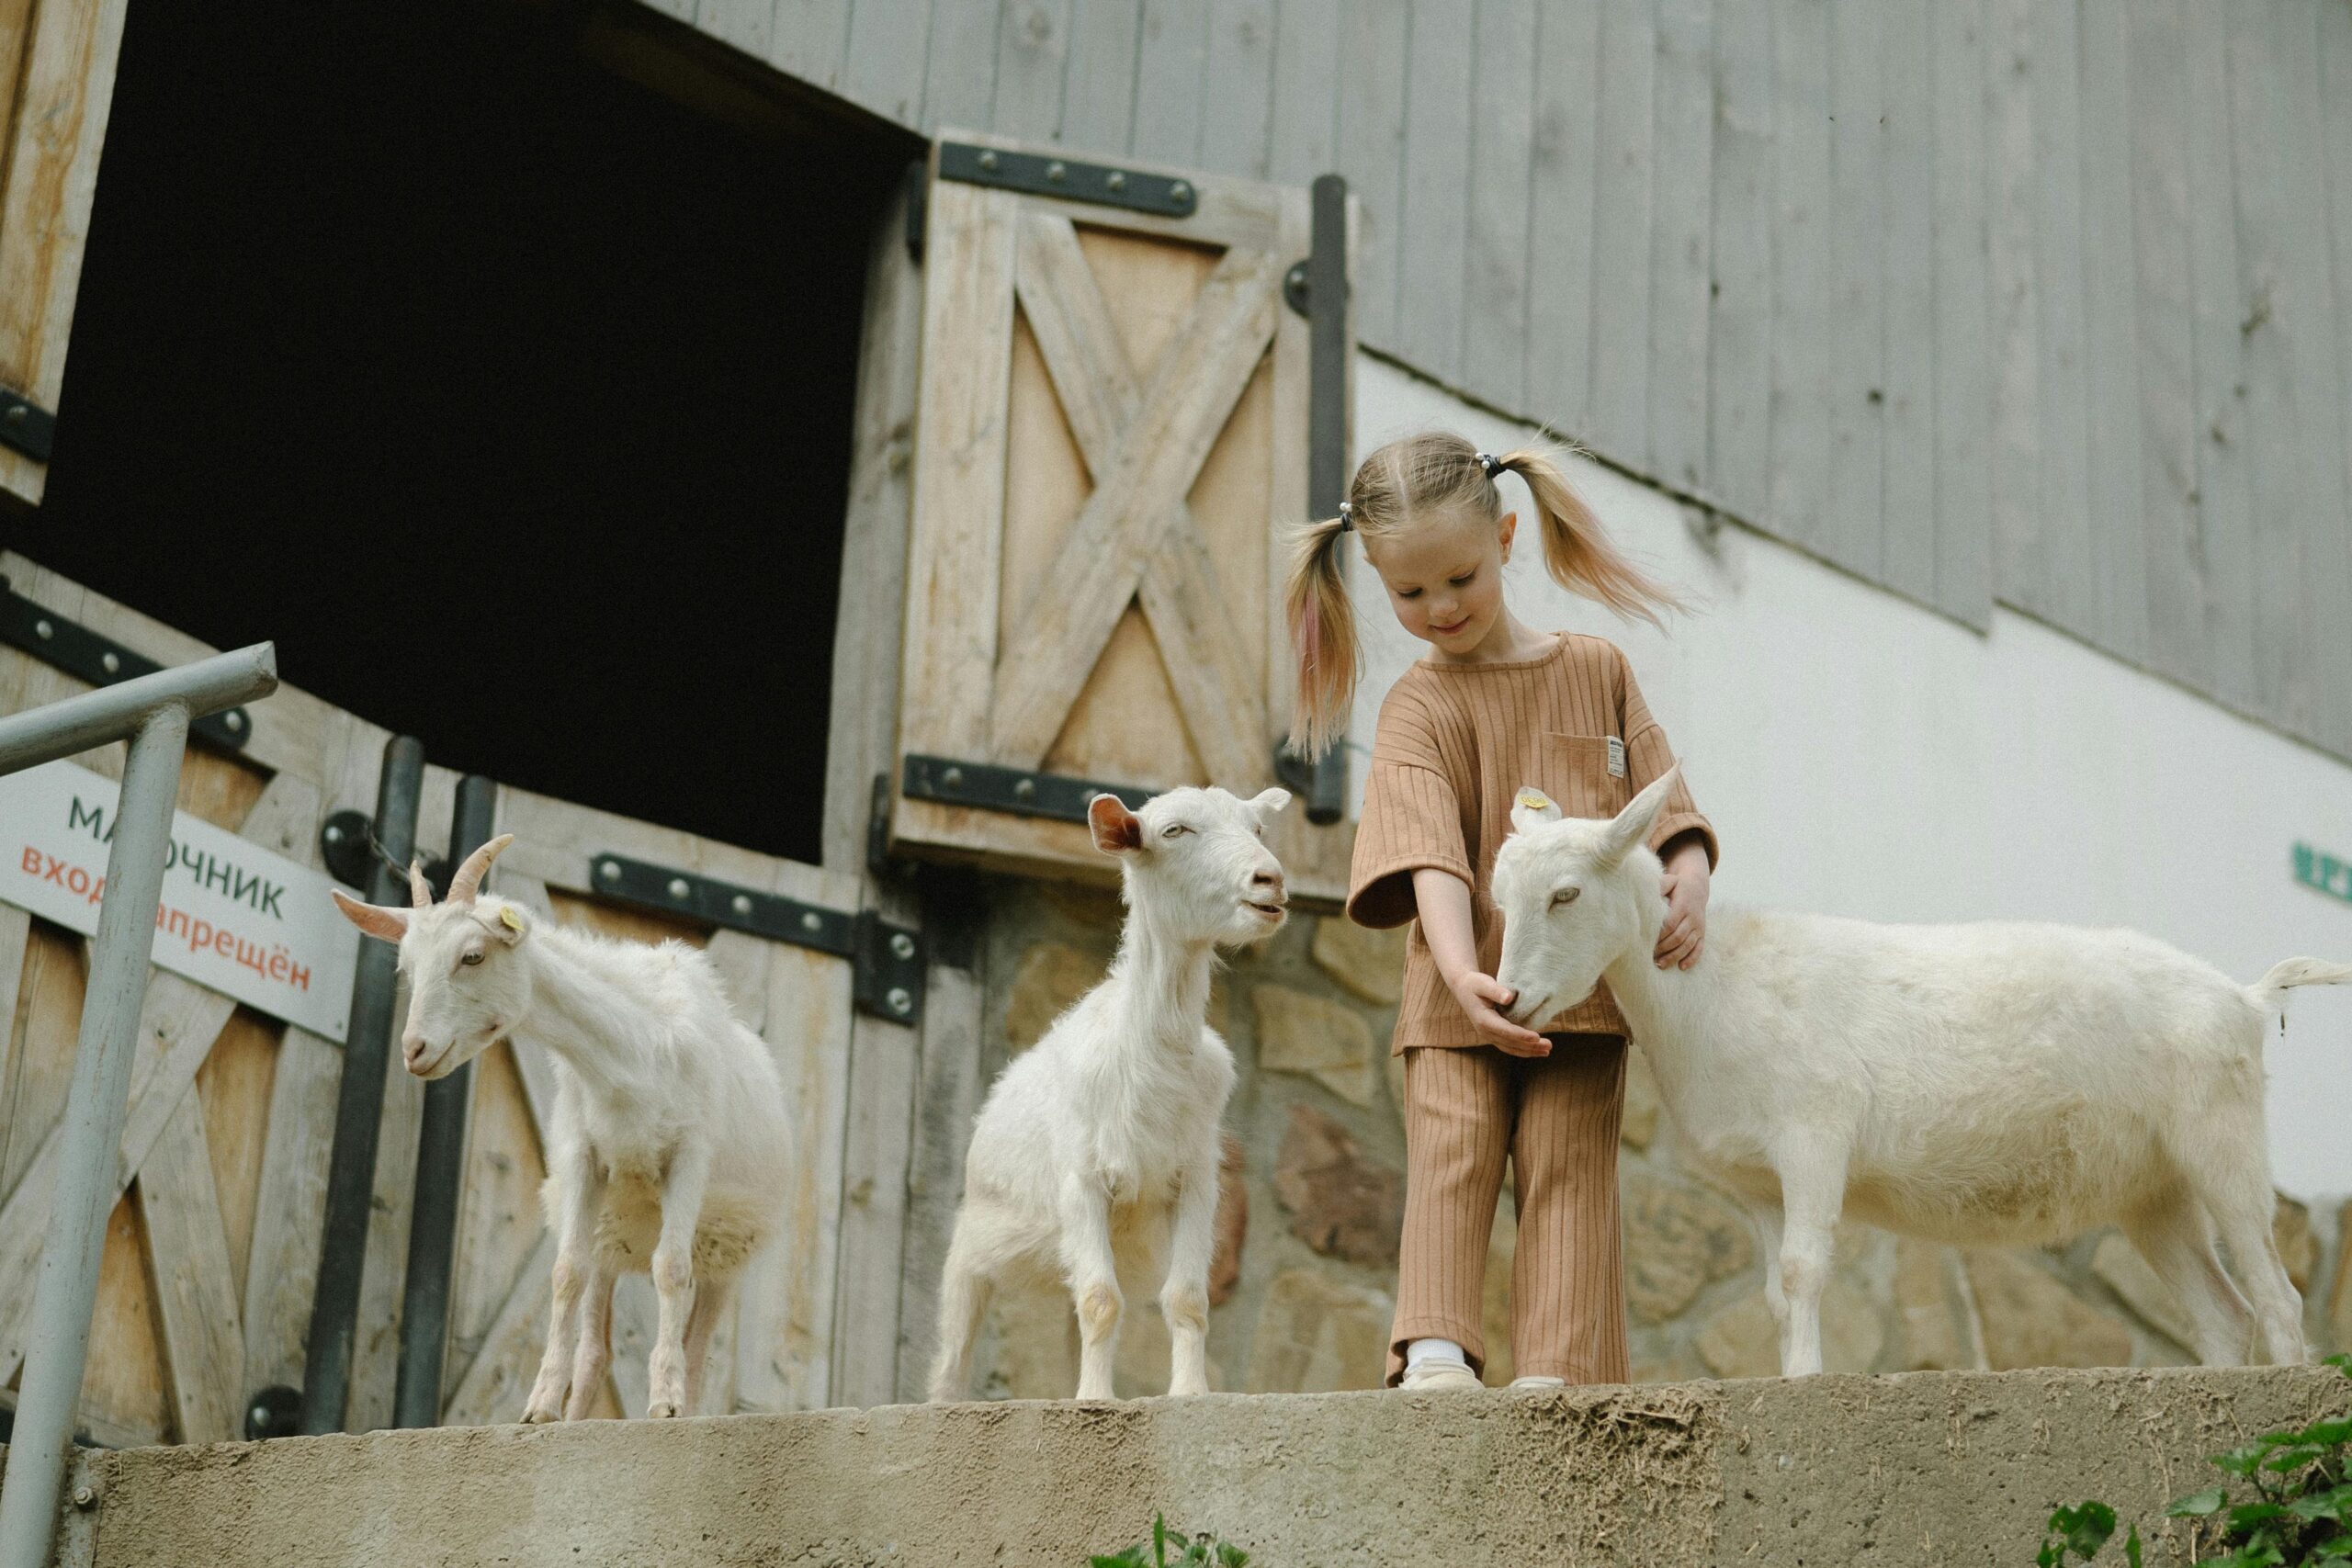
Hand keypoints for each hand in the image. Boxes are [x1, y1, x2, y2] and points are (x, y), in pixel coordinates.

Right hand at [1447, 970, 1550, 1055]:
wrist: (1463, 988)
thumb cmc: (1475, 983)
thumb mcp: (1483, 983)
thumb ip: (1496, 990)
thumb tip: (1508, 998)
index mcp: (1483, 1020)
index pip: (1505, 1031)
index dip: (1521, 1035)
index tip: (1537, 1037)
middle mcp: (1485, 1032)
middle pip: (1510, 1043)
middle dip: (1530, 1046)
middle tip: (1549, 1046)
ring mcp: (1488, 1035)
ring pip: (1510, 1048)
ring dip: (1529, 1051)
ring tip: (1546, 1051)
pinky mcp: (1493, 1035)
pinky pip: (1509, 1046)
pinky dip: (1522, 1049)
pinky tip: (1535, 1049)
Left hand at [1655, 845, 1710, 969]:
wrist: (1697, 888)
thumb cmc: (1676, 887)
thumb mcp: (1669, 882)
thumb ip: (1659, 886)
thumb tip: (1644, 891)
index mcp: (1683, 905)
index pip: (1670, 924)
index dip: (1659, 935)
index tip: (1646, 942)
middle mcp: (1692, 917)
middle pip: (1678, 937)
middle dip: (1664, 948)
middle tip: (1649, 956)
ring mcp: (1699, 926)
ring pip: (1688, 945)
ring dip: (1674, 956)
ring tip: (1660, 965)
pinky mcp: (1702, 933)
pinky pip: (1699, 948)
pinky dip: (1691, 959)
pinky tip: (1681, 967)